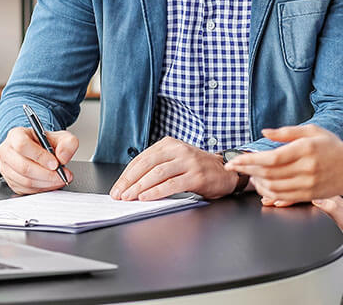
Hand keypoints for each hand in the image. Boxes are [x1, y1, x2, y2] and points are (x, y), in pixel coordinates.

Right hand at [0, 126, 77, 194]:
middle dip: (46, 174)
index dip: (40, 156)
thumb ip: (68, 143)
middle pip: (23, 166)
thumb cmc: (46, 142)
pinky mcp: (10, 181)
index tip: (55, 163)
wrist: (40, 149)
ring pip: (24, 180)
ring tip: (60, 179)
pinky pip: (24, 189)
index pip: (22, 145)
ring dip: (45, 183)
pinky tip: (51, 183)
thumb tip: (62, 157)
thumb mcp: (62, 137)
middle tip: (62, 175)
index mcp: (16, 135)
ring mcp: (5, 168)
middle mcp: (7, 151)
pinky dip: (41, 188)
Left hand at [110, 137, 239, 200]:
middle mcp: (179, 149)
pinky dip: (156, 191)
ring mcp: (189, 161)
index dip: (127, 174)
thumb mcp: (175, 160)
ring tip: (129, 197)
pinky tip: (146, 197)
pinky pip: (172, 184)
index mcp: (169, 144)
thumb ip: (157, 166)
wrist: (224, 171)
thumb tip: (130, 184)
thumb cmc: (196, 168)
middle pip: (147, 164)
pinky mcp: (197, 176)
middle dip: (130, 181)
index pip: (142, 158)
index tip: (117, 188)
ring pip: (158, 173)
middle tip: (119, 194)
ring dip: (140, 187)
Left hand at [225, 124, 342, 205]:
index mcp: (305, 149)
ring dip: (256, 182)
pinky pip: (282, 197)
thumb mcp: (312, 131)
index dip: (249, 160)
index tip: (235, 159)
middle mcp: (305, 169)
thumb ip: (287, 132)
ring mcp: (306, 185)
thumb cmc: (333, 147)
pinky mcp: (307, 196)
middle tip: (235, 166)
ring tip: (249, 174)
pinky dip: (267, 193)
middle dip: (247, 170)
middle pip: (268, 173)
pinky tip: (262, 185)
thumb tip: (264, 133)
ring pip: (273, 188)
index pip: (271, 158)